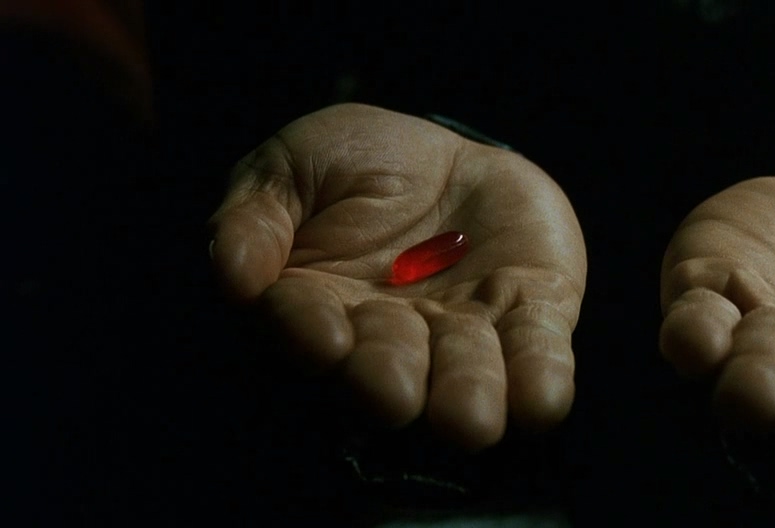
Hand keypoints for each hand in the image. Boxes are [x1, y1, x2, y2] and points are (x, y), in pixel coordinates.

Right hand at [209, 104, 586, 449]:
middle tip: (394, 394)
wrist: (449, 156)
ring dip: (467, 395)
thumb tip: (231, 273)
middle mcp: (391, 337)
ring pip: (465, 375)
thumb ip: (256, 215)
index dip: (310, 333)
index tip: (322, 338)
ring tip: (468, 420)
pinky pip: (538, 353)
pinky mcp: (532, 314)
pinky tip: (542, 401)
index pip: (305, 325)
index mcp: (320, 307)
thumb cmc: (355, 164)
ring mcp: (464, 332)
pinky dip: (540, 379)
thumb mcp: (293, 167)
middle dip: (389, 379)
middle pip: (385, 368)